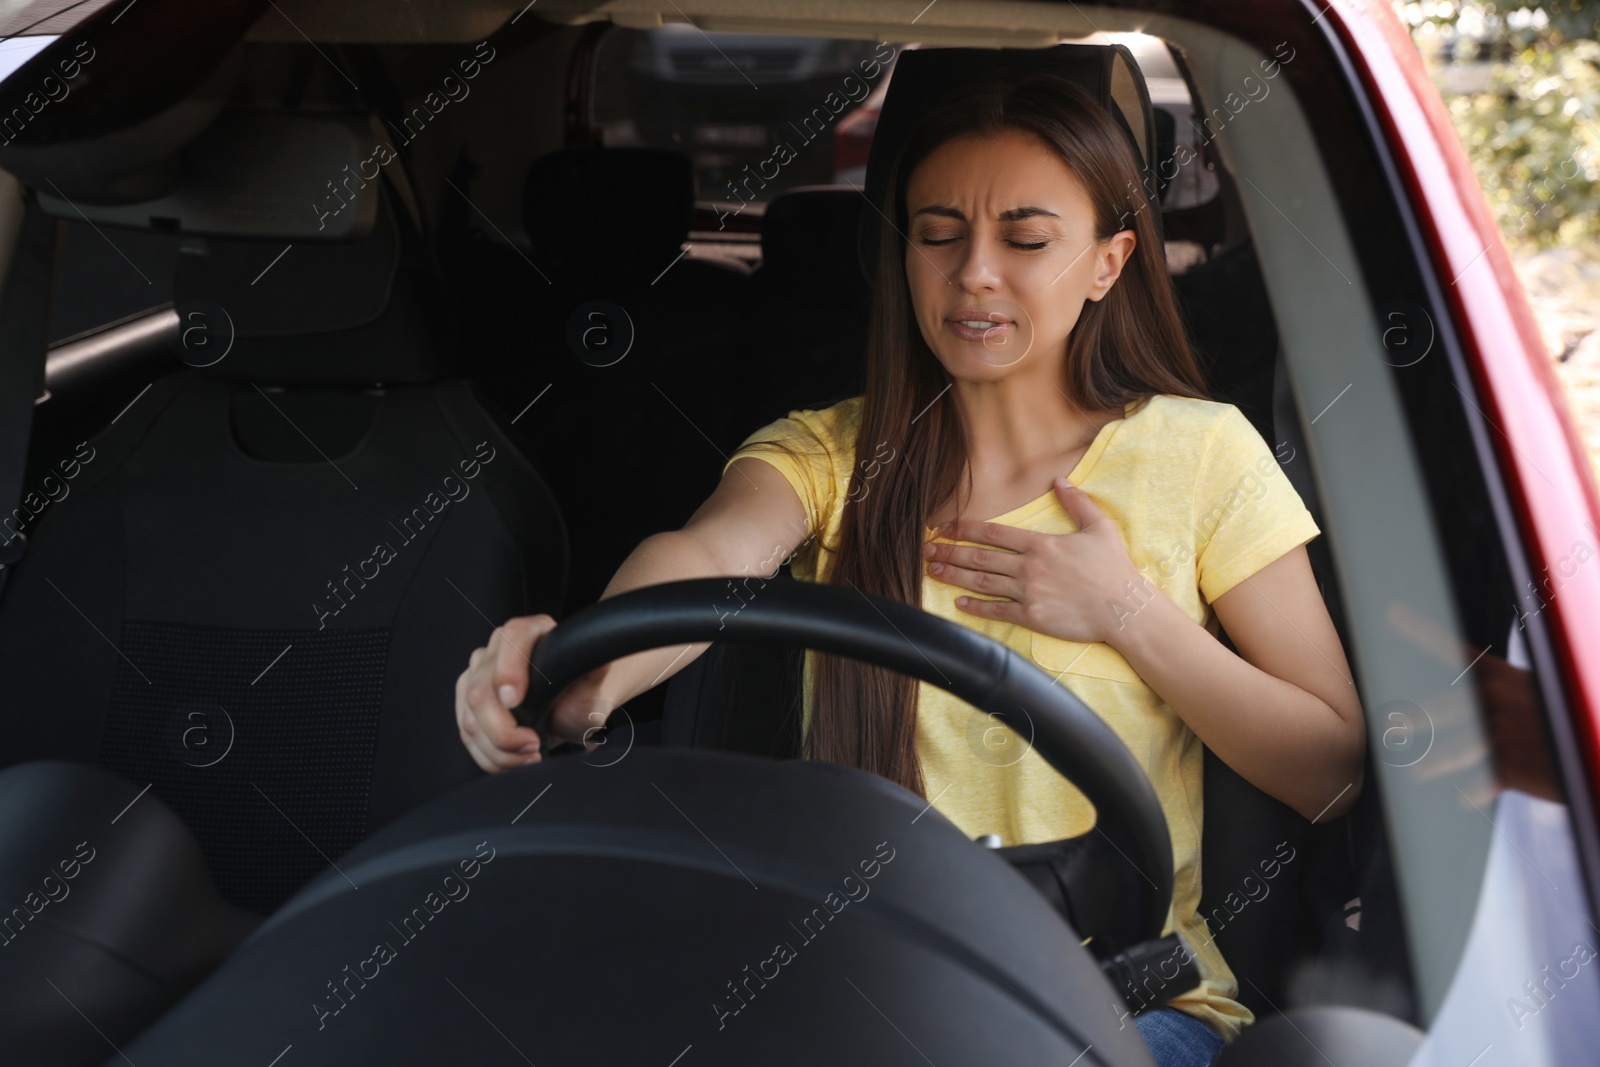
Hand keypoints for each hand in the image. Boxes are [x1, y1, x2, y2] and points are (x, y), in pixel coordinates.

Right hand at [455, 615, 614, 773]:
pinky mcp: (467, 702)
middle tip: (533, 745)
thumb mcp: (593, 689)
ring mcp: (477, 674)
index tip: (514, 702)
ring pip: (471, 718)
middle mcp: (497, 648)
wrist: (571, 710)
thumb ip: (594, 676)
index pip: (512, 639)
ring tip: (530, 757)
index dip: (508, 670)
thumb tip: (600, 662)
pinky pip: (467, 735)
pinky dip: (490, 756)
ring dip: (499, 749)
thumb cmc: (582, 695)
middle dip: (504, 730)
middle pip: (481, 690)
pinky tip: (513, 761)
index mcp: (530, 631)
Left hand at [923, 478, 1144, 644]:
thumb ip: (1077, 502)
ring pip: (982, 582)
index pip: (993, 533)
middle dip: (949, 552)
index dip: (964, 529)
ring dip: (954, 576)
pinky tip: (959, 602)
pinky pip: (997, 610)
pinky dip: (975, 606)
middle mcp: (1029, 567)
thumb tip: (1060, 480)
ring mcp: (1028, 593)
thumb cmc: (1114, 569)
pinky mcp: (1032, 616)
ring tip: (933, 571)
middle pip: (979, 557)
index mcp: (1040, 544)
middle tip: (926, 550)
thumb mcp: (1099, 528)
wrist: (1124, 608)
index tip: (943, 528)